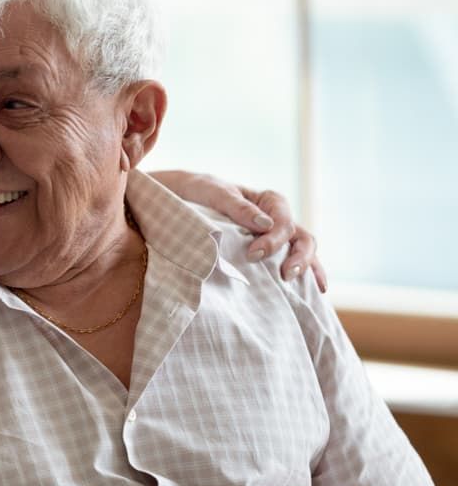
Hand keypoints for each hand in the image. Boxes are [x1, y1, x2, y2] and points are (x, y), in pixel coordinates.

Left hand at [151, 171, 326, 291]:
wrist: (171, 200)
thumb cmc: (192, 192)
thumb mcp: (210, 192)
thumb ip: (235, 206)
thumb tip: (266, 225)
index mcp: (264, 200)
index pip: (282, 217)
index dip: (274, 238)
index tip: (254, 254)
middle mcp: (272, 219)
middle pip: (300, 235)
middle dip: (300, 256)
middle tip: (286, 276)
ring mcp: (270, 239)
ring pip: (301, 250)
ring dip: (308, 267)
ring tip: (308, 288)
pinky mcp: (263, 255)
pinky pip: (288, 263)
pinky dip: (304, 275)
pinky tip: (314, 293)